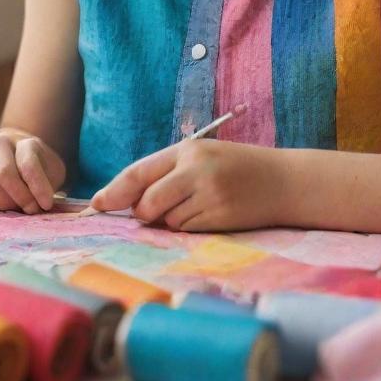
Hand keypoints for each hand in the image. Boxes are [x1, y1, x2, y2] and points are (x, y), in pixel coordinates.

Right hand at [0, 130, 64, 212]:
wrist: (14, 165)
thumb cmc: (36, 175)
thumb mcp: (51, 176)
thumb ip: (48, 184)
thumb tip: (51, 200)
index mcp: (24, 142)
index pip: (28, 163)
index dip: (38, 187)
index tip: (46, 205)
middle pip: (3, 172)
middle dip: (17, 197)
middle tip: (25, 211)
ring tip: (6, 211)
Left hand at [90, 139, 283, 231]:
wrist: (284, 181)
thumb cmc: (238, 168)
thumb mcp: (203, 157)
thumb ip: (168, 174)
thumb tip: (130, 203)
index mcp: (187, 150)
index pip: (139, 172)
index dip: (114, 190)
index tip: (96, 204)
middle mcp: (196, 169)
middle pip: (147, 203)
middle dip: (146, 213)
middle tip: (162, 208)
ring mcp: (209, 194)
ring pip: (166, 220)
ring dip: (172, 221)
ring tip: (200, 205)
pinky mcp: (220, 217)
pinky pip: (186, 231)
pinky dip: (190, 228)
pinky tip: (211, 214)